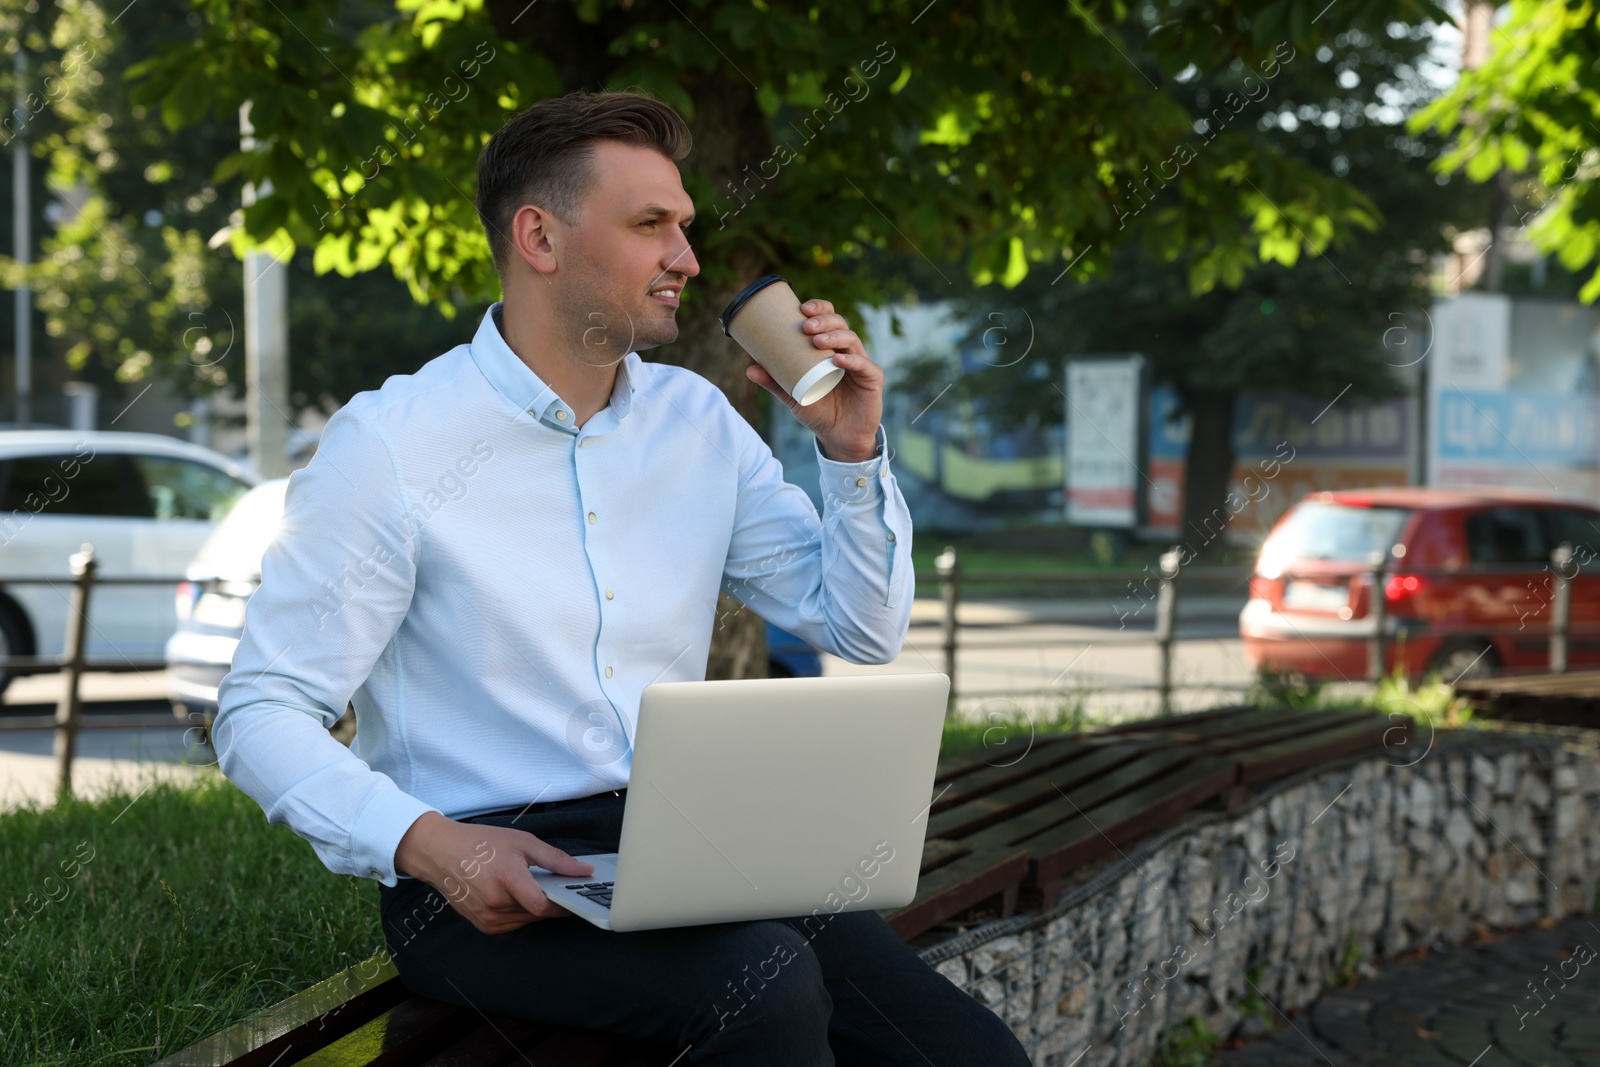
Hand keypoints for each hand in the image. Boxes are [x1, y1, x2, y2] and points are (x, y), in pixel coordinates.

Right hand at [393, 811, 595, 934]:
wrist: (441, 853)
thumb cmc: (481, 844)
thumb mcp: (522, 842)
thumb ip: (556, 859)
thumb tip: (584, 871)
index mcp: (507, 879)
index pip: (542, 905)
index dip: (562, 903)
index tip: (572, 894)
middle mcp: (496, 904)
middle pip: (537, 913)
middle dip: (549, 901)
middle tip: (548, 883)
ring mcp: (487, 918)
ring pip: (527, 920)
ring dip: (534, 908)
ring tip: (526, 885)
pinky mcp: (482, 926)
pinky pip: (513, 925)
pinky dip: (520, 913)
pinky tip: (514, 895)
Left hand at [746, 298, 883, 462]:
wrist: (838, 437)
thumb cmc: (818, 411)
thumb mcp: (793, 396)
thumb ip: (775, 382)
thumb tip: (750, 369)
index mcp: (830, 348)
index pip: (828, 319)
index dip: (819, 308)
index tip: (802, 309)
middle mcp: (847, 351)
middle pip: (840, 324)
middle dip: (823, 320)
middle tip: (805, 326)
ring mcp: (861, 364)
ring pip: (852, 340)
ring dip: (834, 336)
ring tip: (817, 340)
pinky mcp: (873, 379)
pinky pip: (865, 366)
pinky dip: (852, 361)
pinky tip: (838, 360)